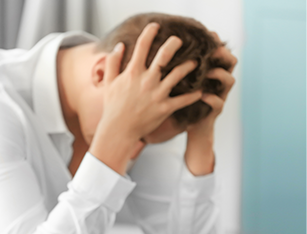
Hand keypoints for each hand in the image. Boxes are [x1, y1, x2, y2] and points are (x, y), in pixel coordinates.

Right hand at [89, 23, 201, 173]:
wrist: (118, 130)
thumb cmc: (112, 107)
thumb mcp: (109, 83)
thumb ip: (113, 63)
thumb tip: (120, 46)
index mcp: (132, 73)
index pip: (142, 47)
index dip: (149, 33)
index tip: (155, 26)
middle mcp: (146, 81)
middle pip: (164, 56)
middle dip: (174, 44)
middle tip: (180, 40)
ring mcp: (157, 94)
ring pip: (178, 74)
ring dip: (189, 66)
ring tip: (195, 62)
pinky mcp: (165, 108)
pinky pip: (183, 100)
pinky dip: (194, 95)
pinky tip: (201, 91)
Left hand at [185, 32, 237, 175]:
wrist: (191, 129)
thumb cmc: (183, 104)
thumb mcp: (179, 84)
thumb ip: (177, 69)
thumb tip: (161, 51)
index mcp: (210, 73)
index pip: (218, 53)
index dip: (217, 43)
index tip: (210, 34)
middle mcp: (218, 82)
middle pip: (230, 62)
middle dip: (224, 54)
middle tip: (213, 49)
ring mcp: (219, 96)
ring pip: (230, 80)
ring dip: (220, 74)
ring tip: (209, 71)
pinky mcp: (215, 112)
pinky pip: (219, 103)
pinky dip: (212, 98)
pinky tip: (203, 95)